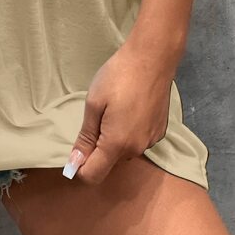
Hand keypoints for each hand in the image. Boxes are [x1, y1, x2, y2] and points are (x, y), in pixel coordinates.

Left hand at [62, 40, 174, 183]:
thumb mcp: (94, 103)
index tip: (75, 150)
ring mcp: (151, 140)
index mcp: (117, 144)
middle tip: (96, 117)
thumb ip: (85, 137)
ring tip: (114, 109)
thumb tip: (75, 163)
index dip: (79, 168)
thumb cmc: (118, 76)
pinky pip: (138, 140)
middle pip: (109, 163)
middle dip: (97, 149)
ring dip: (114, 140)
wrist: (153, 58)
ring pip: (124, 151)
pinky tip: (130, 108)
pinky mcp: (160, 131)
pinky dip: (129, 131)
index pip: (93, 176)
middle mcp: (136, 149)